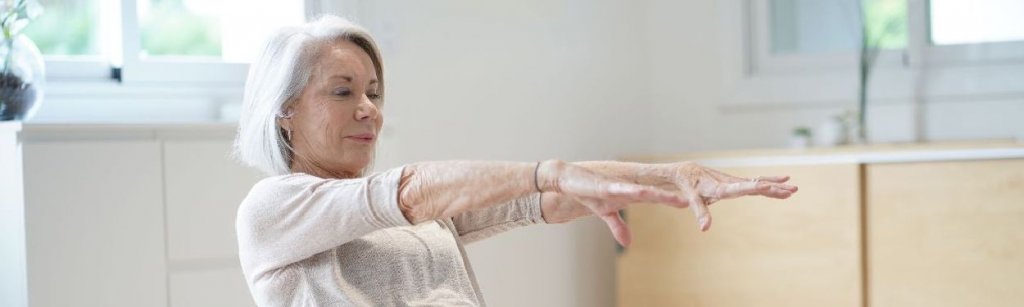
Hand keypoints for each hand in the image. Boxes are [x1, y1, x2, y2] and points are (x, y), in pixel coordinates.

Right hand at [539, 161, 689, 246]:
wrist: (569, 179)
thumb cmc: (589, 193)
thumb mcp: (604, 213)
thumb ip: (618, 227)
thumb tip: (628, 243)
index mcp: (629, 194)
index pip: (654, 198)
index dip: (670, 200)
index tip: (688, 203)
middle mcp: (627, 188)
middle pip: (654, 194)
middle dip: (670, 198)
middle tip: (689, 202)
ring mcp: (617, 186)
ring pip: (643, 192)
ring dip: (660, 196)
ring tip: (675, 200)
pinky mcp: (604, 186)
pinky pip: (620, 189)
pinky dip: (631, 191)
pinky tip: (641, 193)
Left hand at [661, 162, 797, 231]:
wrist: (687, 171)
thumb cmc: (688, 186)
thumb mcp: (692, 199)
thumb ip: (700, 212)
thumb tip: (705, 229)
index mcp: (719, 187)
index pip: (739, 187)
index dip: (753, 187)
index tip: (768, 186)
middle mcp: (730, 182)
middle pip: (754, 185)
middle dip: (773, 188)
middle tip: (791, 189)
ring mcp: (734, 181)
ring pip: (758, 183)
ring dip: (776, 185)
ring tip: (794, 188)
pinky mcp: (736, 182)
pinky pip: (755, 182)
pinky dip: (769, 181)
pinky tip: (782, 180)